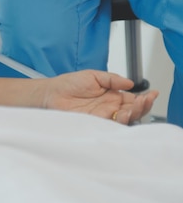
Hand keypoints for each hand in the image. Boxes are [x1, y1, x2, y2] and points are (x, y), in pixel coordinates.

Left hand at [40, 70, 157, 124]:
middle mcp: (109, 108)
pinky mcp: (94, 124)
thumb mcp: (94, 76)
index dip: (144, 98)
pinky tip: (123, 115)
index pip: (133, 99)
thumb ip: (112, 79)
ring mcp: (102, 117)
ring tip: (136, 106)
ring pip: (124, 120)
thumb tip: (130, 83)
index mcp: (112, 96)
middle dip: (142, 107)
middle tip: (146, 100)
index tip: (152, 94)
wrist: (51, 93)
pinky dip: (118, 122)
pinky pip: (110, 126)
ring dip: (133, 114)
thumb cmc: (68, 84)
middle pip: (132, 111)